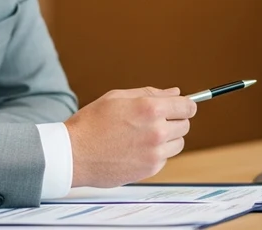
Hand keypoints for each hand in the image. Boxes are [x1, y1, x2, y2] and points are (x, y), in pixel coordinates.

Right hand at [64, 86, 196, 187]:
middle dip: (174, 121)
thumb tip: (175, 93)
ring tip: (143, 136)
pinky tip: (135, 149)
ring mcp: (154, 153)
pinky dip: (156, 153)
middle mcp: (157, 131)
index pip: (188, 107)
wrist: (73, 154)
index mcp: (150, 109)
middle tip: (154, 121)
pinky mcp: (150, 169)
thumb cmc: (91, 123)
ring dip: (167, 138)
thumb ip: (150, 93)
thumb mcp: (117, 98)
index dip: (185, 105)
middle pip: (185, 125)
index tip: (181, 107)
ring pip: (178, 143)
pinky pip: (164, 158)